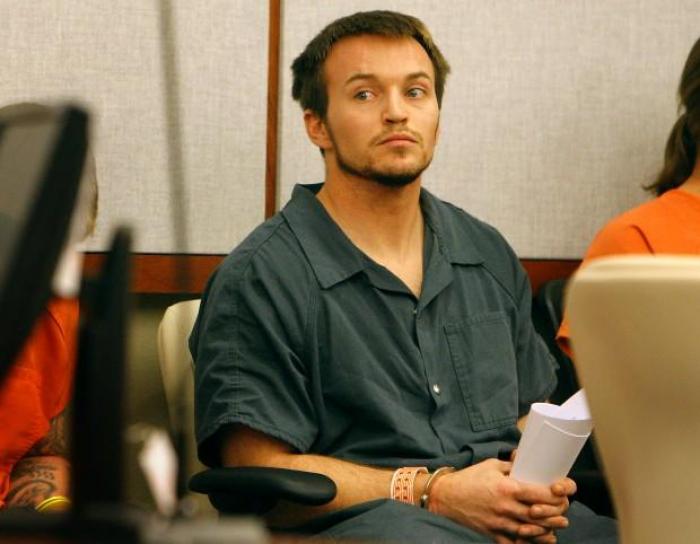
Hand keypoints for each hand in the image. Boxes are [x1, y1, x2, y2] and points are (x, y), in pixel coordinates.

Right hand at [428, 459, 570, 542]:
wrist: (446, 496)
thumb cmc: (469, 478)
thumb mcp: (491, 465)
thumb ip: (512, 466)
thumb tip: (527, 463)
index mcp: (507, 488)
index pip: (541, 494)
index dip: (557, 495)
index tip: (562, 492)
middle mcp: (506, 507)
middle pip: (541, 515)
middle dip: (557, 513)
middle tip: (564, 509)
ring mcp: (500, 523)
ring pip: (532, 531)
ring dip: (548, 529)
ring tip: (557, 525)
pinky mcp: (493, 534)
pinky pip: (516, 543)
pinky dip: (529, 542)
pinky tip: (538, 538)